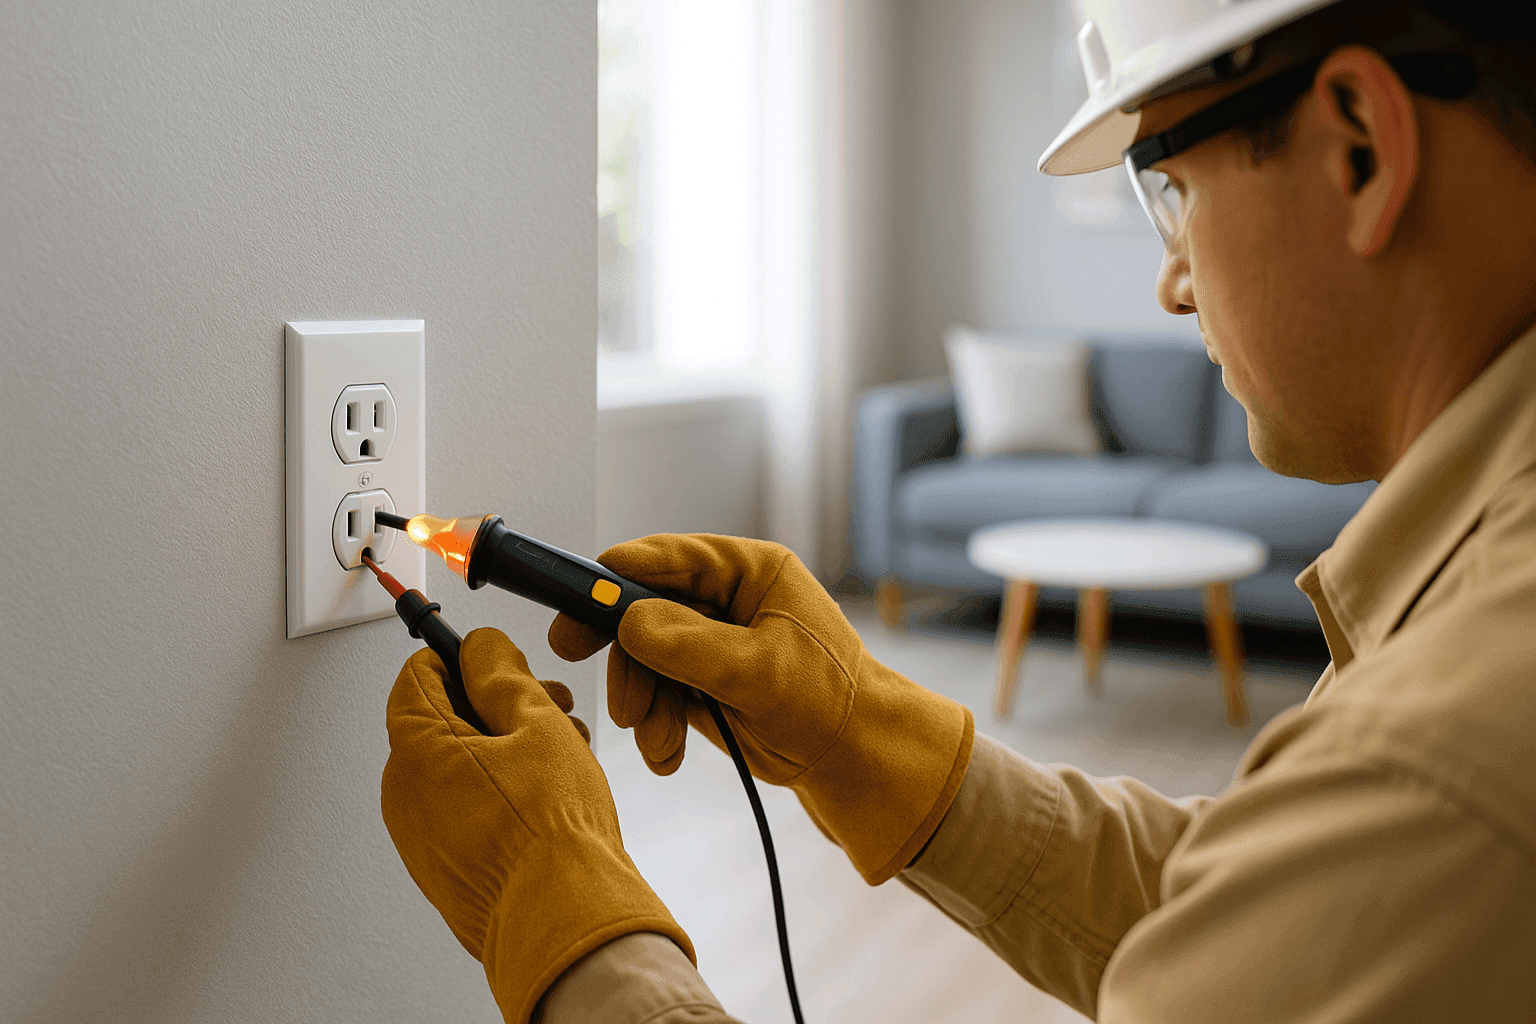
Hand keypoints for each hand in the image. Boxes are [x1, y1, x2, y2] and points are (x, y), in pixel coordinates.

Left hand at [381, 627, 694, 1023]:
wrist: (564, 920)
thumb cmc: (552, 834)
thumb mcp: (537, 723)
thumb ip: (501, 674)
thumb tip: (481, 649)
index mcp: (416, 751)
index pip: (417, 675)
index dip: (462, 658)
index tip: (499, 661)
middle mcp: (404, 795)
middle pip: (439, 721)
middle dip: (494, 705)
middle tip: (545, 706)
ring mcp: (419, 836)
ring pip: (455, 766)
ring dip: (503, 748)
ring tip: (559, 753)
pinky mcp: (441, 868)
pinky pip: (460, 809)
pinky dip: (496, 791)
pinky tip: (545, 794)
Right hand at [548, 534, 974, 884]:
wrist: (853, 760)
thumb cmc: (830, 701)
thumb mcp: (760, 672)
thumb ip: (692, 645)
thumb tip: (629, 622)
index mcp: (751, 572)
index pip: (675, 558)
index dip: (623, 570)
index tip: (582, 586)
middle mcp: (727, 600)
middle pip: (646, 607)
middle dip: (622, 647)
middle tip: (570, 654)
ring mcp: (712, 643)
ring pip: (644, 657)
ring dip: (639, 700)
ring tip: (653, 740)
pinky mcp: (701, 684)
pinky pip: (656, 695)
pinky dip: (654, 726)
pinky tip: (666, 755)